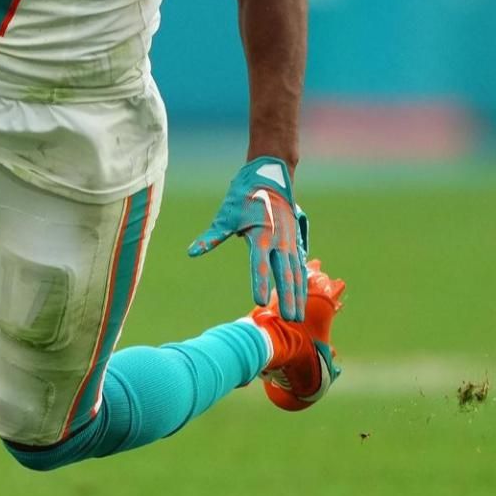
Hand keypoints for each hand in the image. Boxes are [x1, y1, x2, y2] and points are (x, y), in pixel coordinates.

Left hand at [187, 156, 308, 320]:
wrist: (270, 176)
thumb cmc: (244, 196)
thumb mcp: (226, 215)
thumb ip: (212, 236)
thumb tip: (192, 252)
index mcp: (261, 234)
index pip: (260, 263)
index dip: (259, 282)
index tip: (258, 301)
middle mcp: (279, 239)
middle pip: (285, 273)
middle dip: (287, 297)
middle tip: (290, 319)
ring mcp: (289, 240)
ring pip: (296, 272)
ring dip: (297, 294)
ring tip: (297, 316)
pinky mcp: (295, 240)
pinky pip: (300, 265)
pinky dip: (302, 282)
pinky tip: (303, 297)